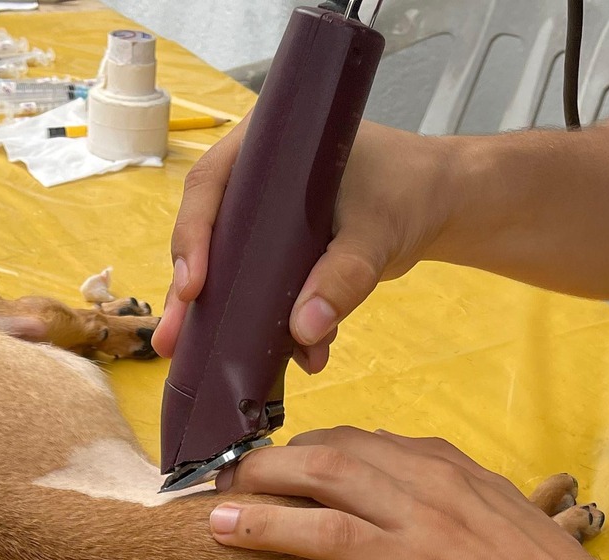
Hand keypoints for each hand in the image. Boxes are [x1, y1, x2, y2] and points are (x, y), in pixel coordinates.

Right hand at [155, 121, 453, 372]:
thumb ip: (343, 277)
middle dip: (190, 293)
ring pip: (228, 269)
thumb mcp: (377, 233)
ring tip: (197, 360)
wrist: (437, 204)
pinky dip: (269, 325)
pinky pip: (261, 290)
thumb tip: (304, 330)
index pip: (211, 186)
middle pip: (207, 234)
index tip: (193, 286)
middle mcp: (255, 180)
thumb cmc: (407, 192)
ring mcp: (265, 219)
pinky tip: (288, 361)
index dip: (192, 236)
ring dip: (218, 318)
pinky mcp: (281, 253)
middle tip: (171, 339)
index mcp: (267, 148)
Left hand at [206, 428, 608, 559]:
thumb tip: (372, 440)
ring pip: (327, 534)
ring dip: (264, 528)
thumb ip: (429, 466)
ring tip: (218, 528)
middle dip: (264, 474)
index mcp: (440, 476)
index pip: (351, 444)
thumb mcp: (486, 492)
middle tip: (222, 484)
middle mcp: (426, 513)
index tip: (264, 461)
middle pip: (327, 474)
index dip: (296, 449)